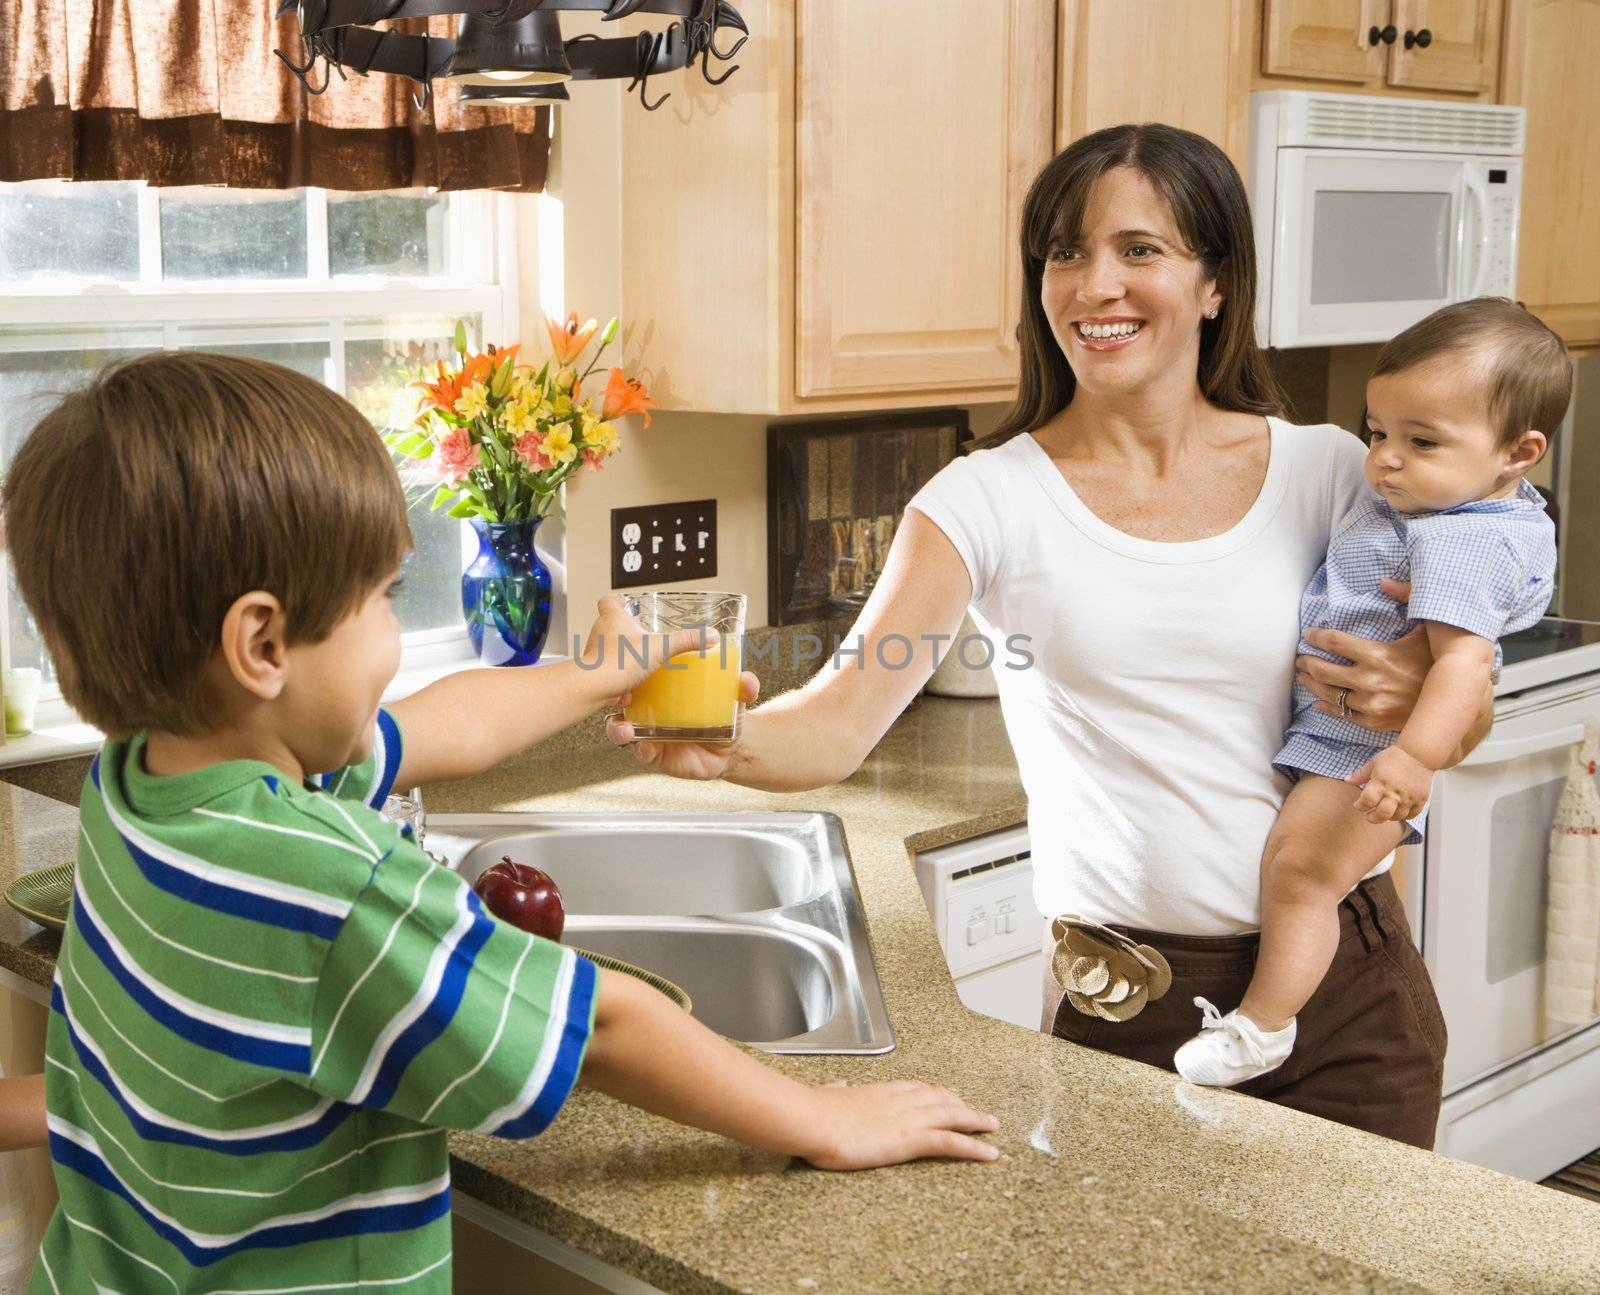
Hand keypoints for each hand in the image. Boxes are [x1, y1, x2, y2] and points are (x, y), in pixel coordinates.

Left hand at [580, 594, 724, 707]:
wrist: (595, 687)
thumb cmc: (617, 661)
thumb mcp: (660, 647)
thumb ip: (685, 641)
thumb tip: (708, 635)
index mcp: (613, 619)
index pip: (609, 601)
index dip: (616, 599)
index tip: (624, 600)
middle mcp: (600, 634)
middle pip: (609, 624)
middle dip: (624, 629)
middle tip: (640, 633)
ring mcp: (596, 655)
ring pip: (608, 650)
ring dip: (622, 654)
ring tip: (640, 661)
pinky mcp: (597, 675)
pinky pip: (609, 673)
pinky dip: (621, 678)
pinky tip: (634, 686)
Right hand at [605, 671, 760, 779]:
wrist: (732, 748)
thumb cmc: (726, 713)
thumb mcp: (735, 698)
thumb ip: (744, 688)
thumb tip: (746, 681)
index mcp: (662, 688)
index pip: (637, 677)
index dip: (626, 672)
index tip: (625, 667)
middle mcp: (650, 709)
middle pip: (620, 703)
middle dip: (615, 696)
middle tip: (621, 699)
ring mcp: (649, 733)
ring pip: (622, 731)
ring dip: (618, 730)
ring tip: (626, 730)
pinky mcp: (655, 756)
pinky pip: (642, 753)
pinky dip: (642, 751)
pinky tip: (646, 748)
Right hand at [798, 1080, 999, 1169]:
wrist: (812, 1120)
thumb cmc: (813, 1112)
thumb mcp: (828, 1095)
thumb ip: (837, 1092)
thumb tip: (837, 1088)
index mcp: (879, 1091)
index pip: (915, 1088)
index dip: (934, 1092)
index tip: (945, 1095)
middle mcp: (899, 1100)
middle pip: (940, 1099)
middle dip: (960, 1104)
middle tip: (976, 1112)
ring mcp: (908, 1118)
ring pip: (952, 1116)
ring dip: (975, 1121)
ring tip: (992, 1126)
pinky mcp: (910, 1139)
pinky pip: (950, 1142)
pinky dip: (973, 1147)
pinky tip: (989, 1153)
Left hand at [1294, 579, 1426, 732]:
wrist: (1456, 702)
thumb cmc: (1439, 664)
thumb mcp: (1426, 630)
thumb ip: (1408, 601)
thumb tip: (1385, 581)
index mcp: (1378, 655)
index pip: (1334, 642)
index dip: (1316, 637)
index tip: (1308, 634)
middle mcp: (1369, 680)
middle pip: (1323, 670)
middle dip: (1307, 663)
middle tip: (1299, 659)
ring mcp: (1370, 703)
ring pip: (1328, 693)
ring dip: (1311, 683)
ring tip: (1303, 676)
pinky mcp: (1374, 721)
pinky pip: (1342, 714)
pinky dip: (1327, 707)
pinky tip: (1319, 701)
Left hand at [1348, 745, 1432, 824]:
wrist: (1418, 754)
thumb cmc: (1395, 757)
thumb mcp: (1373, 763)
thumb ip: (1360, 775)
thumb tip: (1347, 780)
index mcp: (1380, 783)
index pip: (1366, 801)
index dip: (1359, 806)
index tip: (1358, 804)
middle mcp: (1394, 793)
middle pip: (1381, 814)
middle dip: (1372, 818)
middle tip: (1369, 816)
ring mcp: (1408, 798)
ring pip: (1397, 817)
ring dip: (1388, 817)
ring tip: (1384, 812)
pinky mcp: (1420, 799)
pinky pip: (1412, 815)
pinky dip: (1404, 816)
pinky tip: (1399, 811)